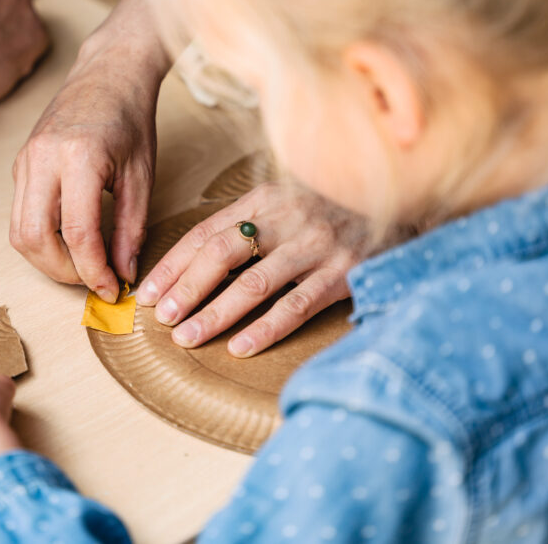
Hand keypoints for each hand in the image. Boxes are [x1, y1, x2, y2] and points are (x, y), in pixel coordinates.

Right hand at [11, 0, 167, 301]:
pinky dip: (41, 239)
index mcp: (79, 158)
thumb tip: (124, 273)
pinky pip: (19, 215)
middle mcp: (42, 159)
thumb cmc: (131, 118)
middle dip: (64, 272)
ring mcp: (24, 161)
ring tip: (82, 267)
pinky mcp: (19, 165)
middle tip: (95, 281)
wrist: (108, 73)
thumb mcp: (142, 176)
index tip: (112, 288)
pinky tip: (70, 242)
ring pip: (18, 232)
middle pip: (34, 239)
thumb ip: (131, 228)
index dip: (94, 271)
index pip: (77, 234)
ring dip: (47, 261)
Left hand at [137, 182, 365, 356]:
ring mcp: (316, 246)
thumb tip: (196, 259)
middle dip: (186, 287)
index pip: (205, 232)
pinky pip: (297, 305)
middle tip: (161, 316)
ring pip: (255, 283)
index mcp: (265, 200)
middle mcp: (287, 219)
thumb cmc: (333, 209)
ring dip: (216, 312)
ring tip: (188, 336)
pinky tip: (240, 347)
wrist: (400, 201)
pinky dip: (266, 328)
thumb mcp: (288, 202)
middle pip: (223, 253)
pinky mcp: (343, 273)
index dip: (173, 264)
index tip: (146, 291)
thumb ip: (249, 223)